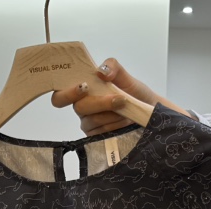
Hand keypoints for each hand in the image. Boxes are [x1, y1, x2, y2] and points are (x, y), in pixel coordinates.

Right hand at [51, 58, 194, 136]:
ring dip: (112, 114)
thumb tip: (101, 70)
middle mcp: (82, 108)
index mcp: (83, 91)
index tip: (84, 87)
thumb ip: (114, 68)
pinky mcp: (97, 138)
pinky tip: (124, 121)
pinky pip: (100, 133)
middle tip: (120, 99)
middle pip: (79, 108)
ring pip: (91, 121)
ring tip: (126, 109)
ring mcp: (89, 124)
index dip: (67, 93)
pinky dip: (114, 126)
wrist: (149, 112)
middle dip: (101, 103)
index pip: (61, 96)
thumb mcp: (127, 77)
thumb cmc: (135, 93)